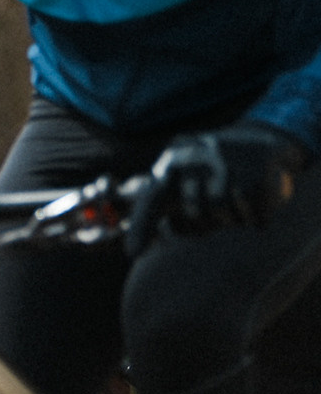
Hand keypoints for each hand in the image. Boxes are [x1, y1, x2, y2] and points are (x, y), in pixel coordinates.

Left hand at [124, 123, 307, 256]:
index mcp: (172, 160)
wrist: (261, 141)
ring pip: (222, 212)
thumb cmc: (213, 172)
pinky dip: (255, 216)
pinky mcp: (254, 172)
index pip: (153, 197)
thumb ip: (162, 207)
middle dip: (206, 220)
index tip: (132, 252)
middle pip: (193, 211)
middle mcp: (196, 156)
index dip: (142, 226)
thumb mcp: (183, 180)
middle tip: (218, 210)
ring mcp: (226, 161)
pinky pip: (251, 214)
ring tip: (238, 200)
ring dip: (232, 217)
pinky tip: (256, 200)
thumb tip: (144, 238)